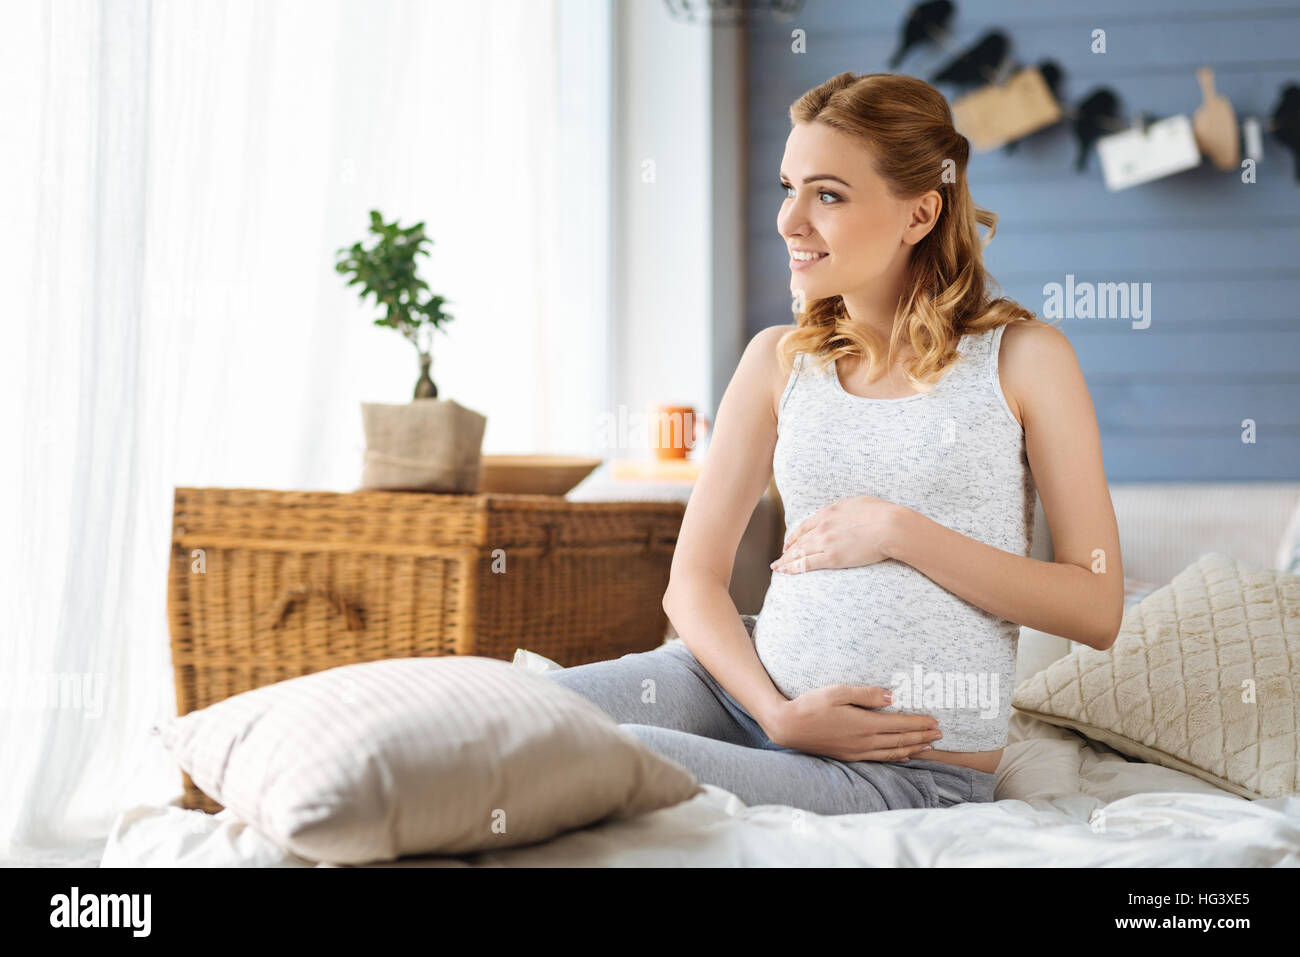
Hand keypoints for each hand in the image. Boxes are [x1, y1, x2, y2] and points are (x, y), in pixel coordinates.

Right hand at [766, 684, 942, 761]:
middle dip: (922, 736)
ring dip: (913, 748)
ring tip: (929, 745)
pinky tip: (903, 755)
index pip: (899, 724)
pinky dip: (896, 757)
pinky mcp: (850, 756)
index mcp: (864, 724)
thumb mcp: (838, 692)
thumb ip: (867, 694)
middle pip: (900, 739)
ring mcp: (857, 752)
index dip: (919, 723)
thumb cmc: (811, 705)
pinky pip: (880, 758)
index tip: (935, 720)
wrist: (789, 727)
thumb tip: (892, 697)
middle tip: (940, 733)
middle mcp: (864, 741)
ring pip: (893, 752)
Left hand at [770, 495, 904, 573]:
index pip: (806, 525)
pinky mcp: (831, 557)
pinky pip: (806, 564)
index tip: (790, 541)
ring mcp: (825, 542)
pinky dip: (792, 568)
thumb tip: (844, 510)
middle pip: (799, 540)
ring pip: (799, 552)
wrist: (891, 526)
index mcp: (829, 512)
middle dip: (788, 549)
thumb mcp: (859, 503)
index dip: (796, 535)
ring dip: (786, 560)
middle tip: (780, 557)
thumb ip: (846, 508)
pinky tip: (784, 571)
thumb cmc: (883, 513)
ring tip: (777, 567)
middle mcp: (823, 526)